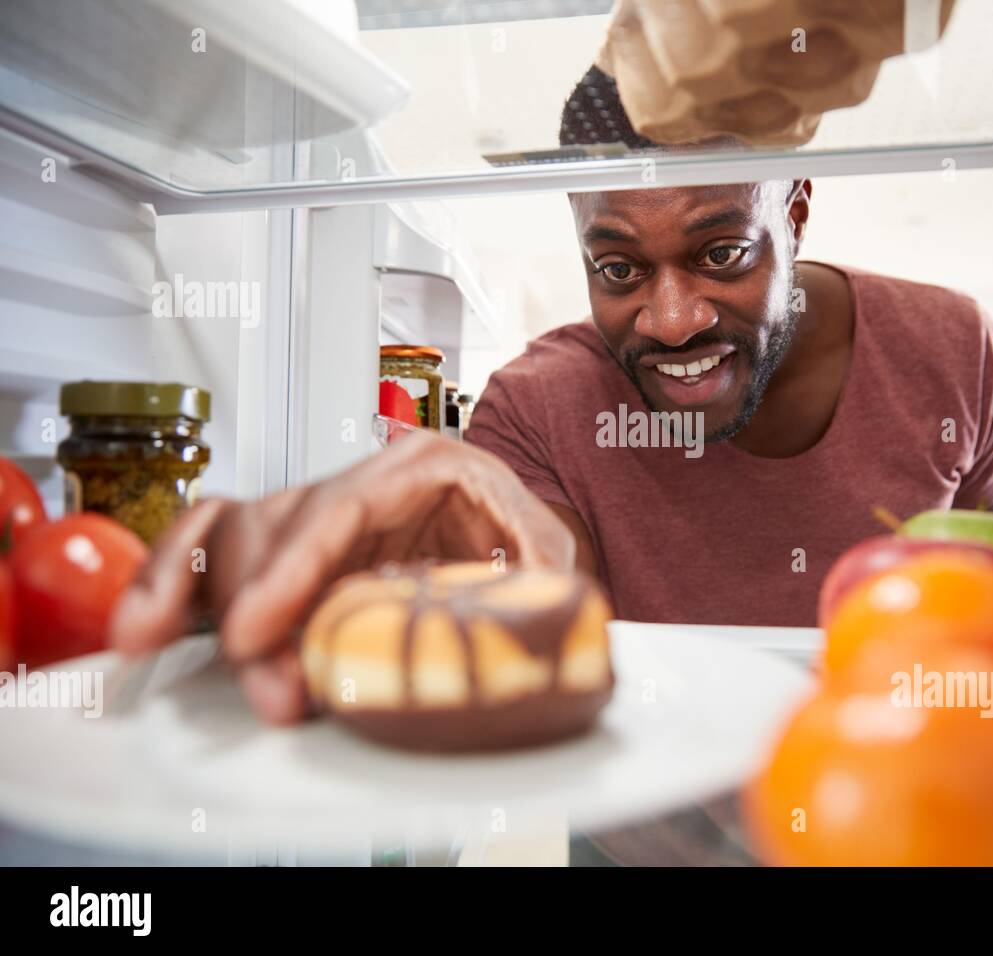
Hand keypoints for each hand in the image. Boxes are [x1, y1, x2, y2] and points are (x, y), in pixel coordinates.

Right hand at [108, 430, 573, 722]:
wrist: (511, 535)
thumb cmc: (519, 532)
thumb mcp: (547, 549)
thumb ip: (539, 578)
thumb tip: (529, 621)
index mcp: (421, 465)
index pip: (338, 508)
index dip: (289, 570)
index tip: (257, 631)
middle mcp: (359, 482)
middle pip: (276, 528)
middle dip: (256, 611)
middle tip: (273, 689)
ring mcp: (318, 514)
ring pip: (234, 538)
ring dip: (207, 605)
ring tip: (218, 671)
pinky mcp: (293, 552)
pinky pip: (214, 548)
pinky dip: (174, 582)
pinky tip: (147, 623)